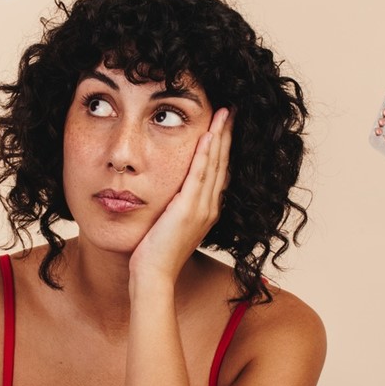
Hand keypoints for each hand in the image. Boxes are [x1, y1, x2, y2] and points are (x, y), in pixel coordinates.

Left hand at [129, 108, 231, 283]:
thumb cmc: (155, 253)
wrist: (154, 275)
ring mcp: (202, 209)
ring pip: (215, 165)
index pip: (219, 170)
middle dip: (227, 134)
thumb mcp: (171, 224)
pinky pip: (199, 176)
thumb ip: (177, 206)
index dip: (223, 146)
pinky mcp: (188, 210)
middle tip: (231, 109)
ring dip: (220, 137)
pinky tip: (208, 136)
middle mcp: (210, 207)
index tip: (225, 124)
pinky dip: (205, 154)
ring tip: (224, 113)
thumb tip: (173, 192)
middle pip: (222, 163)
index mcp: (207, 210)